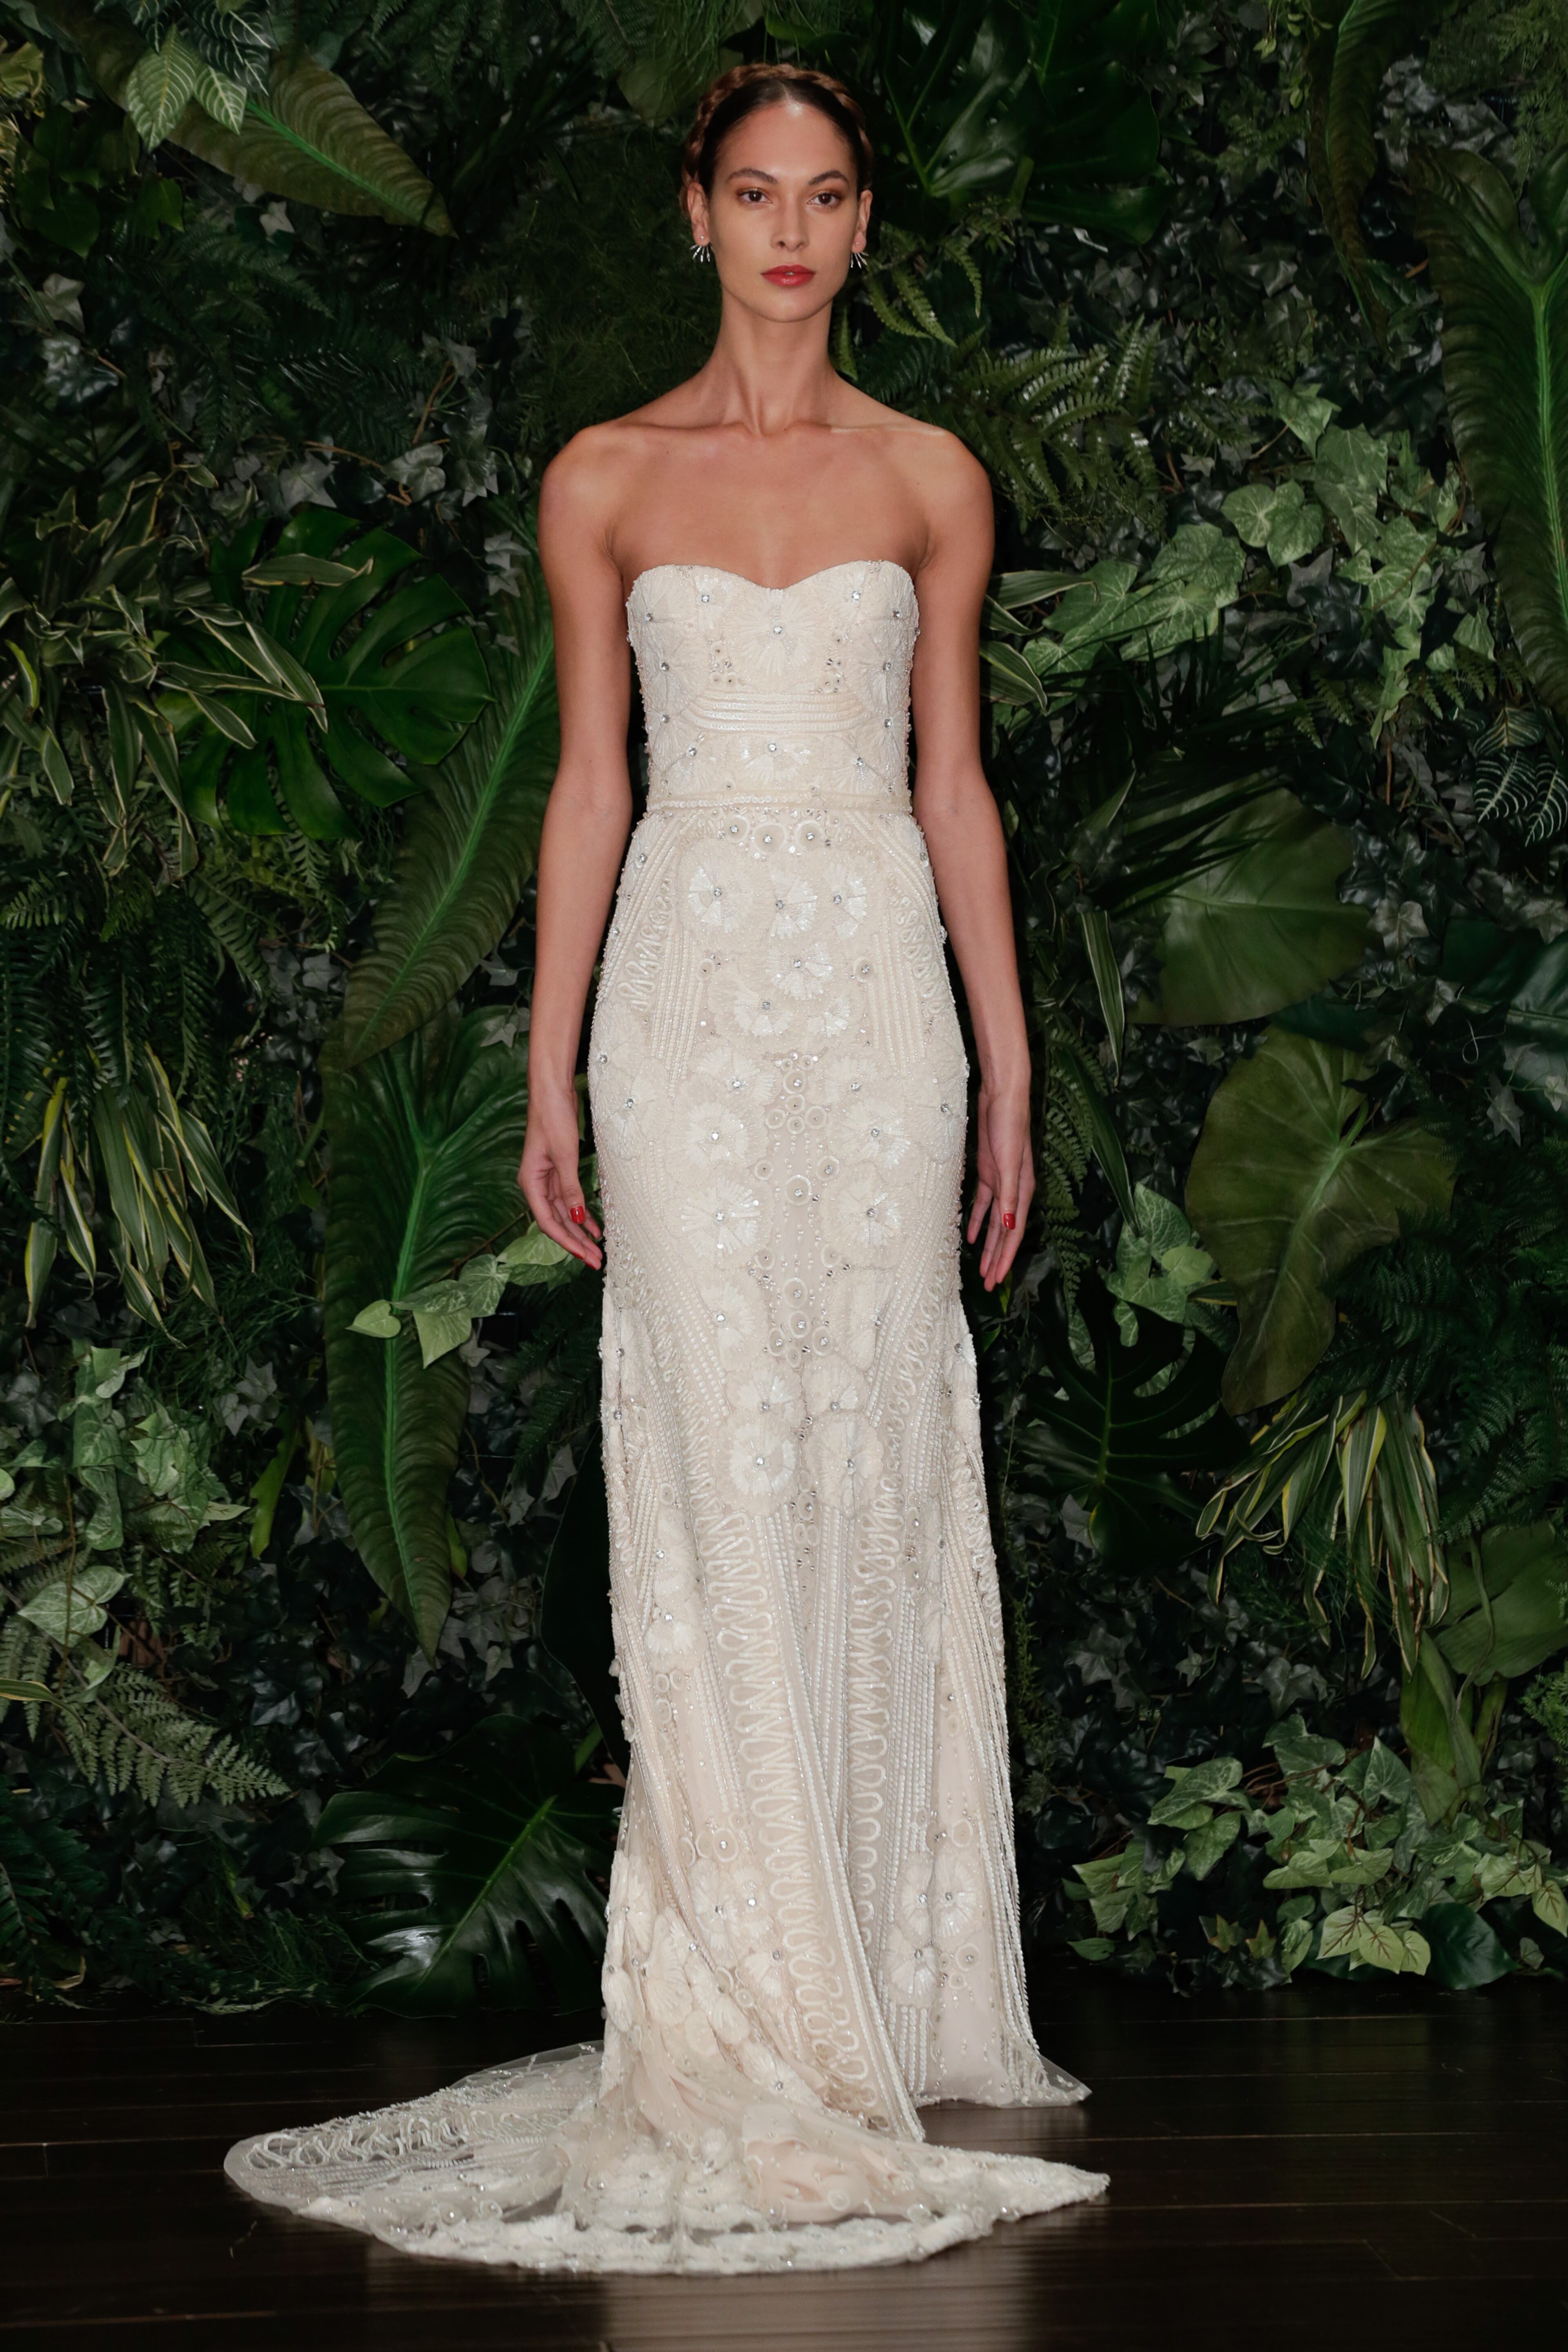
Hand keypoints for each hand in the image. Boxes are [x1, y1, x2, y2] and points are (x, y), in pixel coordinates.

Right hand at [519, 1085, 602, 1270]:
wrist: (552, 1093)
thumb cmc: (553, 1119)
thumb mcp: (564, 1155)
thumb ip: (569, 1189)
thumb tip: (575, 1219)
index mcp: (531, 1182)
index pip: (547, 1221)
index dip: (565, 1241)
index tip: (583, 1254)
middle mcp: (536, 1184)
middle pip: (556, 1221)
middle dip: (575, 1243)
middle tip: (595, 1261)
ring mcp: (547, 1178)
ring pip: (564, 1213)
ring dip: (579, 1232)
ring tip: (597, 1250)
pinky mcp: (559, 1171)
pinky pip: (570, 1199)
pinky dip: (582, 1213)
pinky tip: (594, 1227)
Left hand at [967, 1078, 1032, 1291]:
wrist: (1002, 1098)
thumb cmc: (1009, 1127)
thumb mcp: (1008, 1163)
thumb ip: (1009, 1196)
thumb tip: (1009, 1226)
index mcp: (1022, 1192)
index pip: (1013, 1233)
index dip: (1005, 1257)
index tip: (996, 1279)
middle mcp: (1014, 1191)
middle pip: (1004, 1234)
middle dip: (997, 1259)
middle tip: (989, 1284)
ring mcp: (1001, 1183)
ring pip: (993, 1223)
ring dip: (987, 1245)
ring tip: (981, 1268)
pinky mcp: (988, 1173)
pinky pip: (982, 1205)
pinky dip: (976, 1221)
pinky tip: (970, 1237)